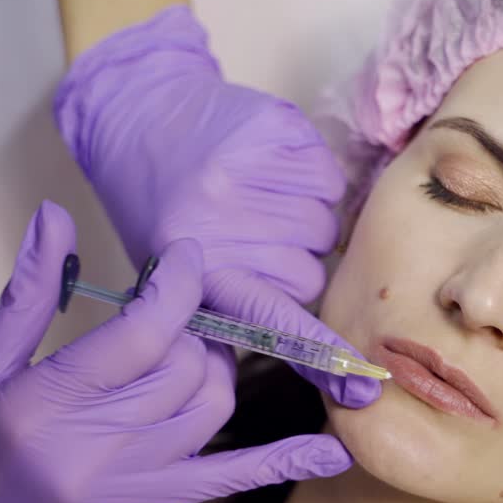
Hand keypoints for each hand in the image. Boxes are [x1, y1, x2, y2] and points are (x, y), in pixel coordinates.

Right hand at [0, 202, 351, 502]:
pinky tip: (332, 449)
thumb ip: (25, 293)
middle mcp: (94, 448)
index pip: (140, 334)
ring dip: (214, 360)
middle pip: (184, 365)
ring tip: (188, 341)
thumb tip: (54, 218)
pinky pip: (232, 477)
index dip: (173, 285)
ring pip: (212, 403)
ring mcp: (132, 482)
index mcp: (43, 405)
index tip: (182, 256)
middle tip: (171, 301)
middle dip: (189, 320)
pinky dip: (285, 460)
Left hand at [53, 6, 379, 408]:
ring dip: (306, 221)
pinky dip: (315, 181)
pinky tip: (276, 173)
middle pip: (311, 273)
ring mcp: (251, 168)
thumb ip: (229, 314)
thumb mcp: (176, 274)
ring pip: (326, 227)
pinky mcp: (275, 128)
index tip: (362, 387)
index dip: (320, 352)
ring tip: (262, 203)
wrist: (140, 115)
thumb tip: (299, 359)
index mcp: (197, 265)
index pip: (274, 319)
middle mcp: (223, 217)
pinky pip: (330, 178)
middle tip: (257, 242)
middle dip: (295, 264)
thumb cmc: (162, 206)